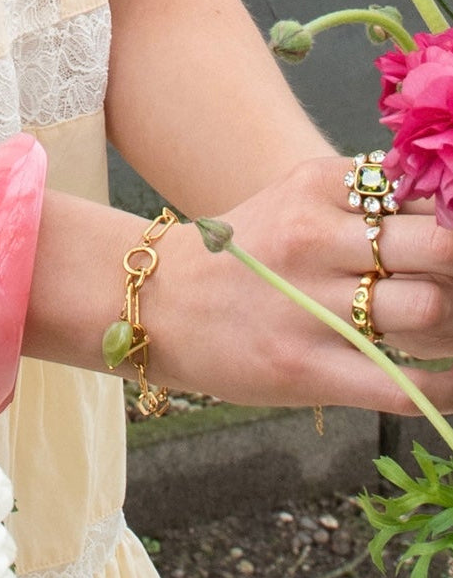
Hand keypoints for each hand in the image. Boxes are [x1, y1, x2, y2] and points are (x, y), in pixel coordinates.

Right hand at [155, 155, 452, 414]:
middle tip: (451, 283)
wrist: (155, 304)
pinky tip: (451, 385)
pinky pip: (401, 384)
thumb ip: (364, 200)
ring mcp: (307, 307)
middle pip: (439, 248)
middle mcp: (312, 239)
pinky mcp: (303, 367)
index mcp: (316, 188)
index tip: (449, 242)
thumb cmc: (238, 257)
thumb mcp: (293, 200)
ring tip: (445, 332)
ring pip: (428, 311)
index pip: (423, 196)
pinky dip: (444, 389)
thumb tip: (447, 217)